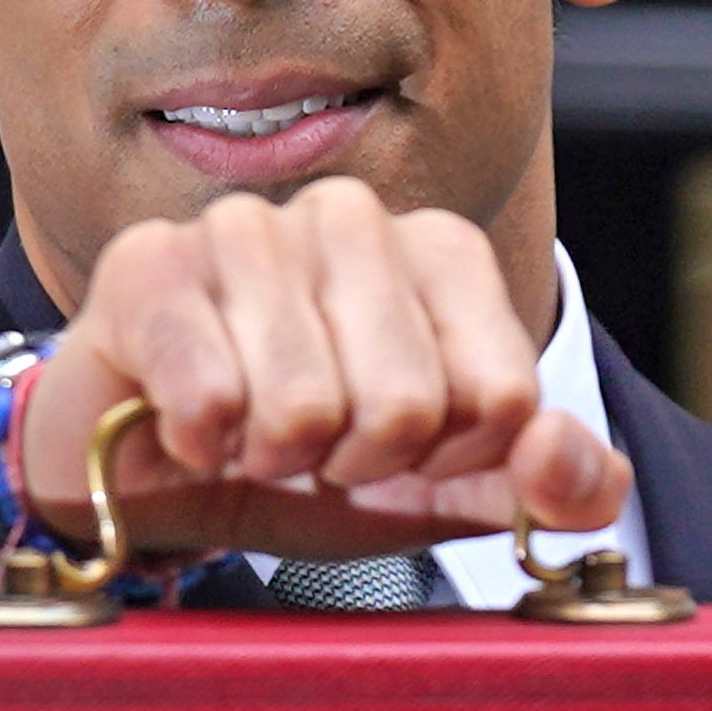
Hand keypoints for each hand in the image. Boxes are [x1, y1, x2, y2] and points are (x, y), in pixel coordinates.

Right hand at [0, 183, 630, 585]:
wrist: (153, 475)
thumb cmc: (307, 464)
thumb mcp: (450, 492)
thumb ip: (552, 484)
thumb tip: (561, 455)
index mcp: (443, 252)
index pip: (506, 399)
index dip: (450, 462)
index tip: (400, 450)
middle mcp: (352, 219)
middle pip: (410, 406)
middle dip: (357, 464)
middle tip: (313, 447)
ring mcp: (246, 228)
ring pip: (308, 408)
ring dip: (275, 459)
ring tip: (250, 432)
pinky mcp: (150, 264)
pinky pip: (212, 397)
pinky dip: (202, 447)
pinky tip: (189, 424)